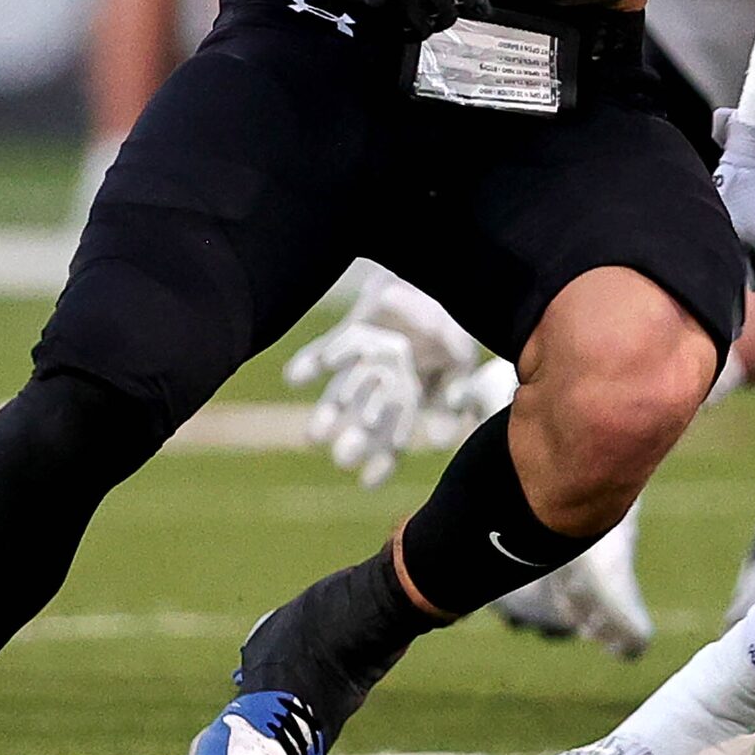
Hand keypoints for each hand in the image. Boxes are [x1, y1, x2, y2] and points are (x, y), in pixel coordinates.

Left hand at [283, 270, 482, 485]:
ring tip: (314, 436)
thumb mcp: (460, 357)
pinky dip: (309, 365)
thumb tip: (440, 441)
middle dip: (356, 440)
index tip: (366, 483)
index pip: (396, 437)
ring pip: (343, 391)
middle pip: (367, 418)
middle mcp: (385, 382)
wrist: (434, 271)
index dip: (383, 460)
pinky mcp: (351, 330)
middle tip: (342, 457)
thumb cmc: (452, 318)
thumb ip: (453, 395)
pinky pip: (325, 352)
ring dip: (331, 412)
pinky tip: (294, 378)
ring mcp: (366, 357)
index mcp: (412, 395)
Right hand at [324, 0, 489, 36]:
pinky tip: (398, 25)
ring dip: (421, 26)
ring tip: (414, 21)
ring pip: (424, 27)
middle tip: (436, 16)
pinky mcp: (380, 5)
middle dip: (442, 17)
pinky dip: (400, 31)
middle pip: (448, 14)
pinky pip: (398, 29)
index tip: (468, 8)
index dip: (468, 3)